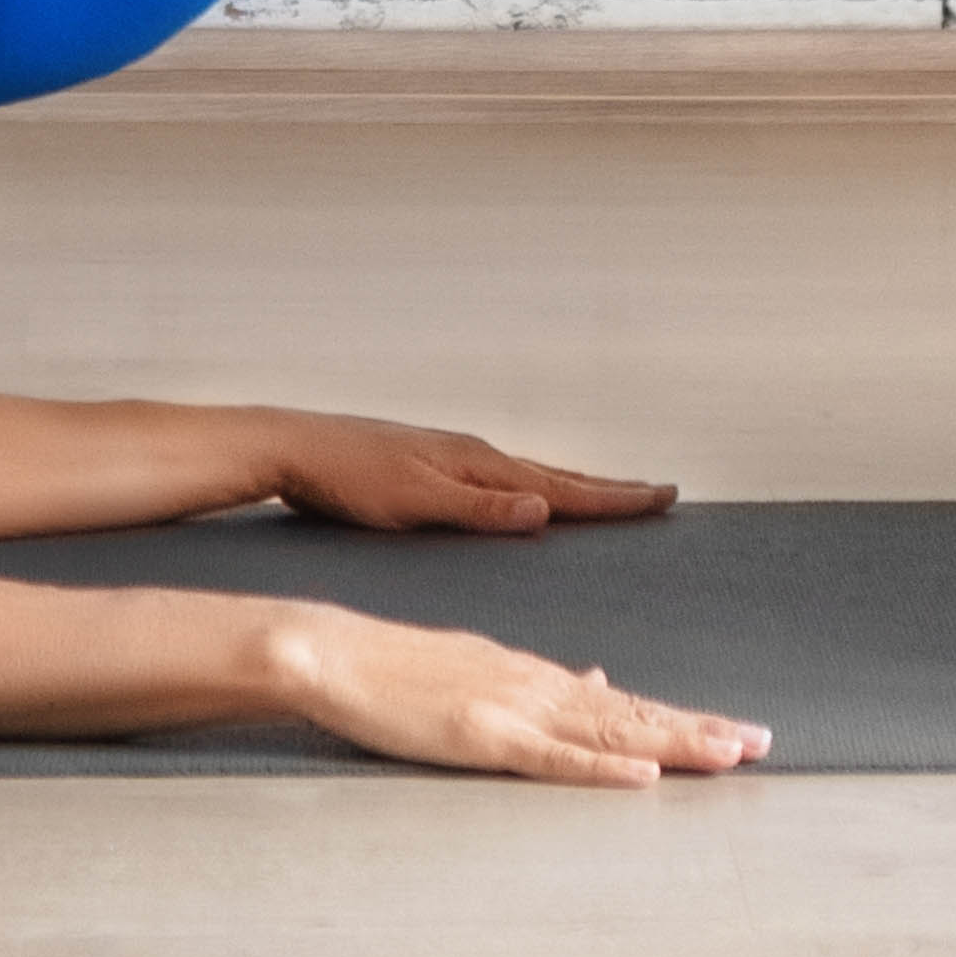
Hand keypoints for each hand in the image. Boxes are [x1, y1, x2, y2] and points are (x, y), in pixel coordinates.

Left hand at [249, 409, 676, 535]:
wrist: (293, 447)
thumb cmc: (347, 479)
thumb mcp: (413, 501)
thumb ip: (479, 509)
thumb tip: (543, 508)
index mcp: (479, 465)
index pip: (562, 487)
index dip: (614, 498)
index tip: (663, 497)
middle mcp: (475, 455)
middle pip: (558, 475)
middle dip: (610, 489)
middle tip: (660, 494)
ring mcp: (455, 457)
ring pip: (532, 474)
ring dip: (576, 487)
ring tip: (609, 494)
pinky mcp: (433, 465)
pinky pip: (504, 479)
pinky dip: (534, 487)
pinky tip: (527, 495)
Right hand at [262, 608, 765, 786]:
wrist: (338, 653)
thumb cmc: (399, 670)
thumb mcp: (484, 668)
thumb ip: (546, 682)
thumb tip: (603, 682)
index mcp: (539, 676)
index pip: (625, 703)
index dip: (682, 718)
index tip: (735, 730)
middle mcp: (539, 687)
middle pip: (634, 715)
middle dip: (700, 730)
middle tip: (763, 743)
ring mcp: (513, 710)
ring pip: (609, 733)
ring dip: (672, 744)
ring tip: (729, 753)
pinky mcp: (482, 735)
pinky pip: (551, 758)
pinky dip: (601, 769)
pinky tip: (641, 776)